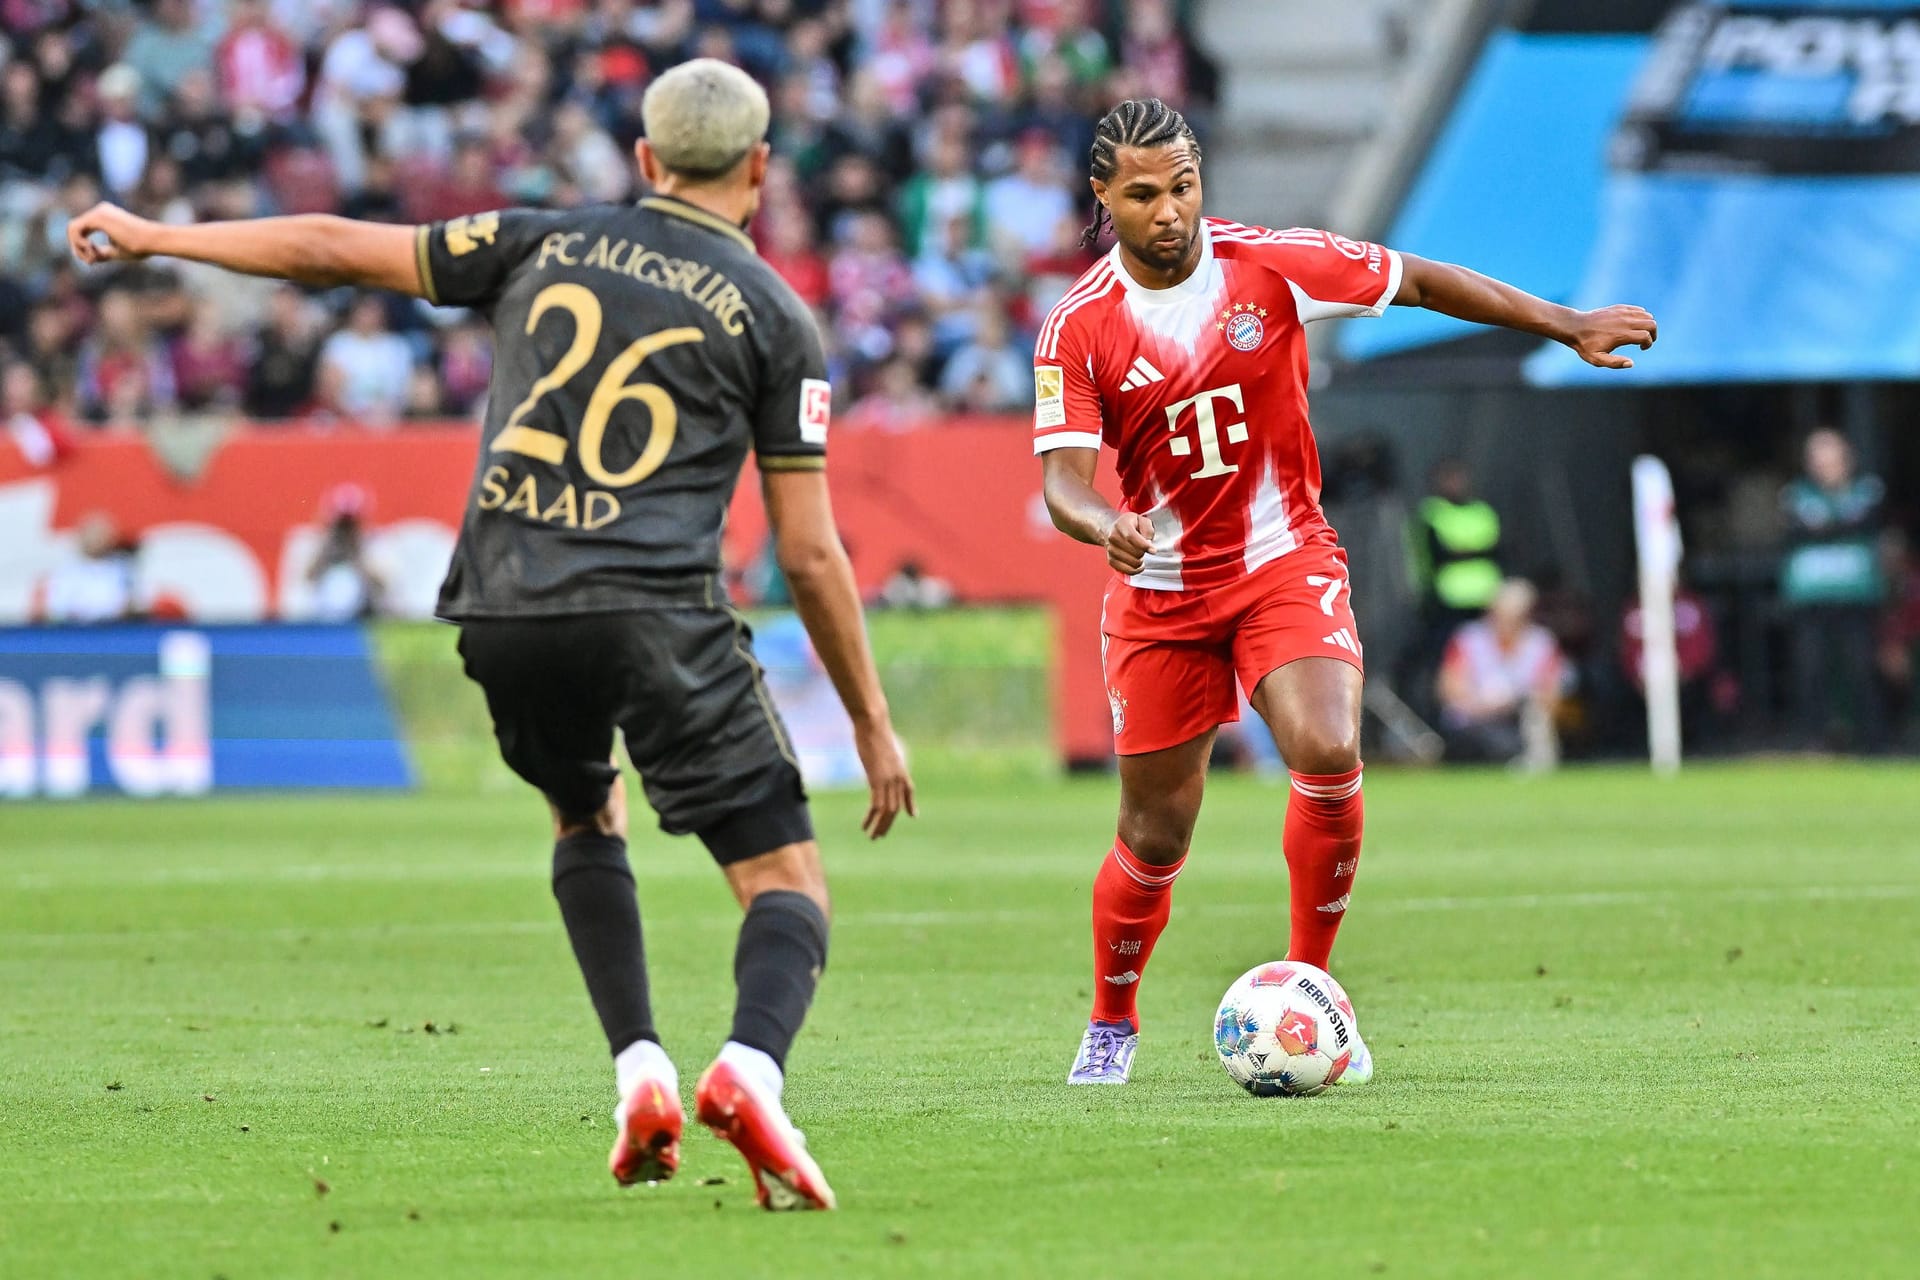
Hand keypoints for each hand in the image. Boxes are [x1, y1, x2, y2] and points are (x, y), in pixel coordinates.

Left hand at [67, 202, 159, 266]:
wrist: (154, 241)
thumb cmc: (141, 246)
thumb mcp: (117, 251)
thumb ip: (102, 252)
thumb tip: (88, 258)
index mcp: (105, 216)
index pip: (82, 229)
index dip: (81, 247)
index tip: (93, 260)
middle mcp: (100, 210)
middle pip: (74, 228)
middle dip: (78, 248)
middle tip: (91, 261)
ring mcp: (98, 212)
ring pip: (72, 229)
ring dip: (78, 247)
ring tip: (93, 258)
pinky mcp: (98, 218)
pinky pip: (75, 230)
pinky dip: (79, 243)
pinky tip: (92, 251)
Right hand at [854, 721, 915, 839]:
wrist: (872, 724)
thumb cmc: (874, 731)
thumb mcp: (883, 747)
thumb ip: (884, 757)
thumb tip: (880, 752)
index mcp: (901, 769)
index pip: (909, 790)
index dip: (910, 804)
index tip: (912, 815)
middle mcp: (898, 777)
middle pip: (897, 807)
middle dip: (888, 823)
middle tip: (880, 836)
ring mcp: (889, 780)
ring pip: (888, 810)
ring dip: (880, 826)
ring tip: (872, 837)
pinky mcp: (877, 780)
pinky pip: (877, 805)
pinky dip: (871, 818)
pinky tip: (865, 825)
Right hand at [1104, 511, 1154, 574]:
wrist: (1111, 530)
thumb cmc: (1129, 525)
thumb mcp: (1142, 520)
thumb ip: (1147, 530)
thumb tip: (1148, 543)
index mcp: (1121, 525)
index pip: (1131, 537)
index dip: (1144, 545)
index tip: (1153, 550)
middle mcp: (1113, 537)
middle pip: (1134, 552)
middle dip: (1144, 552)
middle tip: (1144, 548)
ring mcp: (1111, 550)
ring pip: (1133, 563)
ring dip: (1140, 561)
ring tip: (1140, 555)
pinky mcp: (1111, 560)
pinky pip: (1127, 570)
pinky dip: (1136, 570)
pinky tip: (1139, 565)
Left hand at [1562, 304, 1657, 368]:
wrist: (1575, 327)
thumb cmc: (1586, 345)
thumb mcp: (1597, 359)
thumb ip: (1614, 363)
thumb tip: (1631, 363)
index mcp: (1621, 335)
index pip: (1646, 336)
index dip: (1648, 344)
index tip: (1641, 348)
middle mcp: (1624, 321)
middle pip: (1651, 324)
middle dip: (1653, 334)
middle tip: (1645, 341)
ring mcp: (1622, 312)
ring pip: (1647, 315)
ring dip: (1648, 325)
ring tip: (1640, 333)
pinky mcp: (1619, 307)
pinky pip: (1638, 309)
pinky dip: (1641, 317)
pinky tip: (1633, 325)